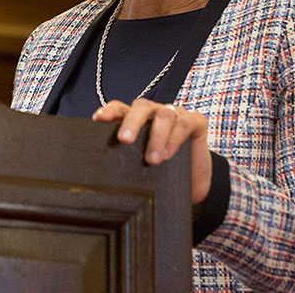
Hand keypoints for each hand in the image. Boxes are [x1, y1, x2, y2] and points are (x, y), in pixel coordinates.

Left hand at [93, 98, 212, 203]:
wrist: (193, 186)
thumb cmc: (163, 173)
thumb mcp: (140, 166)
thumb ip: (124, 162)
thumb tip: (101, 174)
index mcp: (137, 120)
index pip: (120, 108)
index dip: (110, 111)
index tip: (98, 120)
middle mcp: (155, 113)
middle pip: (141, 107)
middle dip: (132, 122)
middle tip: (124, 139)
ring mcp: (176, 115)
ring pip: (164, 115)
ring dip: (156, 137)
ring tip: (152, 160)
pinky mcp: (195, 122)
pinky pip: (184, 123)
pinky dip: (175, 138)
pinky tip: (168, 154)